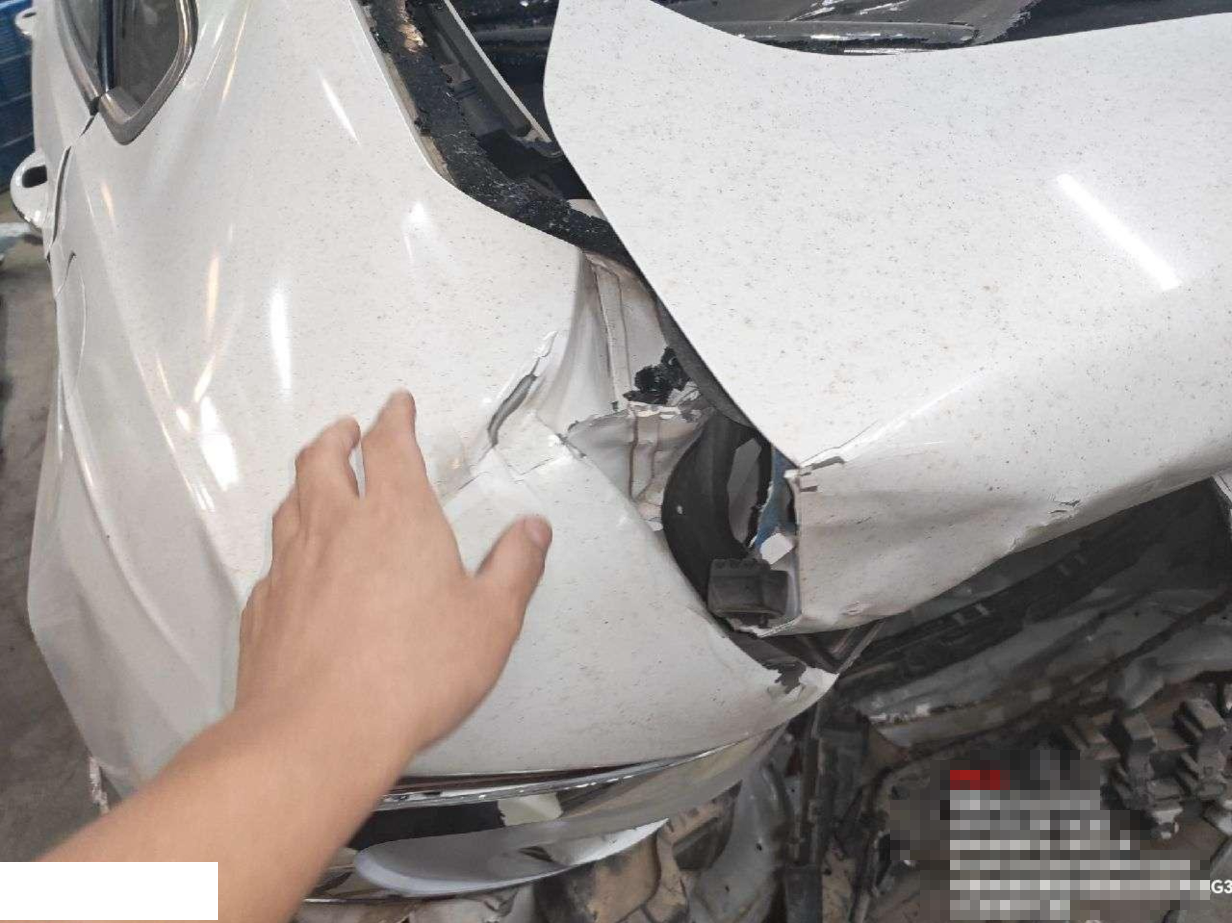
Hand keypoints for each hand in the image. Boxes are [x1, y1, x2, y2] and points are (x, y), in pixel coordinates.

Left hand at [235, 391, 551, 761]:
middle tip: (346, 429)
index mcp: (396, 517)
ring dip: (305, 481)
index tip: (397, 403)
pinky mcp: (263, 606)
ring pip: (290, 504)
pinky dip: (288, 546)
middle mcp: (335, 527)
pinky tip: (297, 565)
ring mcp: (290, 565)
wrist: (318, 732)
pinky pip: (273, 560)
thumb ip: (516, 567)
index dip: (394, 417)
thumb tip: (535, 528)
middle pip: (322, 461)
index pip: (390, 446)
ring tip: (317, 480)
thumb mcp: (491, 620)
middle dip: (336, 437)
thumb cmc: (414, 672)